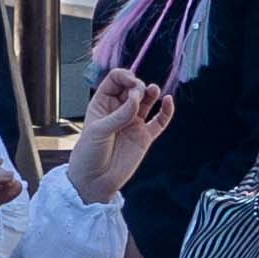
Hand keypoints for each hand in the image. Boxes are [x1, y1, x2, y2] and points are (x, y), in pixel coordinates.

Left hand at [61, 70, 179, 201]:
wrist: (94, 181)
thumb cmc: (89, 153)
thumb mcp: (99, 130)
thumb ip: (120, 114)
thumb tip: (137, 98)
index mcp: (103, 103)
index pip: (116, 80)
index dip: (125, 77)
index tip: (131, 82)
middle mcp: (119, 110)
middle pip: (133, 88)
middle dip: (138, 86)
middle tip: (137, 94)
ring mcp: (133, 122)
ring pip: (147, 101)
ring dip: (151, 92)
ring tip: (153, 91)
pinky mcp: (145, 136)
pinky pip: (159, 121)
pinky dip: (166, 111)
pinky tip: (168, 101)